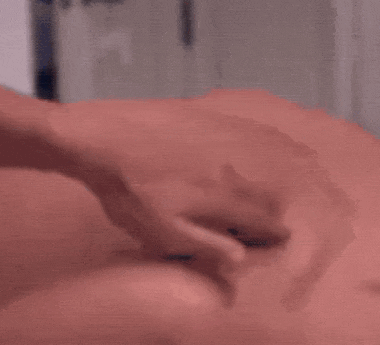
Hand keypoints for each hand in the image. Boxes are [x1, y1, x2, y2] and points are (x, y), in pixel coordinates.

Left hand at [45, 100, 296, 282]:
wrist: (107, 136)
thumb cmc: (131, 190)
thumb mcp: (163, 233)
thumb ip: (206, 246)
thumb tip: (241, 260)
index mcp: (226, 196)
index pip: (268, 221)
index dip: (273, 237)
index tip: (272, 242)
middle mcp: (234, 166)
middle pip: (272, 194)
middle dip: (269, 212)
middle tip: (253, 225)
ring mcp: (226, 138)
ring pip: (265, 163)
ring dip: (266, 182)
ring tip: (248, 195)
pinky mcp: (213, 119)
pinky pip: (249, 136)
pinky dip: (255, 151)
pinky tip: (235, 159)